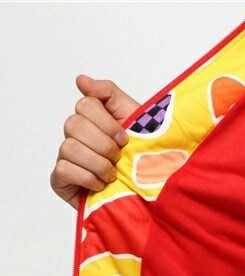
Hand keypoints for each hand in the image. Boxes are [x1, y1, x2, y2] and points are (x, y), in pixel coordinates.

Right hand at [50, 75, 139, 208]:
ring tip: (112, 174)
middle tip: (118, 158)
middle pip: (73, 124)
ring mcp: (66, 157)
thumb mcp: (133, 118)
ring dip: (98, 163)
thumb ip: (109, 93)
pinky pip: (63, 169)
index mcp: (92, 119)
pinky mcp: (60, 180)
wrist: (148, 190)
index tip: (124, 138)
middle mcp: (75, 136)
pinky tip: (100, 185)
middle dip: (103, 145)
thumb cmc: (142, 155)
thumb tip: (80, 80)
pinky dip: (87, 178)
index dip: (107, 123)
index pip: (84, 105)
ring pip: (70, 147)